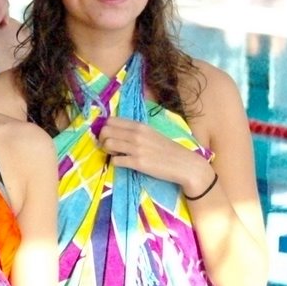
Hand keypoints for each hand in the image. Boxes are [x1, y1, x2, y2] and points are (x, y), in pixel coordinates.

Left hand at [96, 119, 213, 194]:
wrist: (184, 165)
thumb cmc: (167, 150)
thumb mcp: (152, 135)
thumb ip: (135, 132)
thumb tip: (117, 133)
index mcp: (140, 126)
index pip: (111, 120)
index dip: (105, 128)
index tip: (108, 136)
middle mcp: (137, 134)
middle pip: (105, 131)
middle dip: (102, 140)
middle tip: (108, 147)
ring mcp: (137, 148)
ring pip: (107, 144)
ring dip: (106, 151)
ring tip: (115, 155)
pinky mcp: (138, 163)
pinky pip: (115, 161)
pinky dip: (114, 163)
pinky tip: (122, 163)